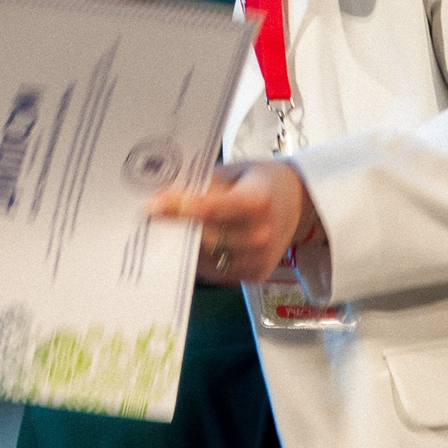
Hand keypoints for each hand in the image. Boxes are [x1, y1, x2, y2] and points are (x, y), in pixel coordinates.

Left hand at [147, 161, 315, 283]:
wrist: (297, 203)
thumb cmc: (259, 181)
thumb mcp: (232, 172)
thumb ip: (201, 186)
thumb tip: (160, 198)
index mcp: (258, 201)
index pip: (209, 209)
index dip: (177, 209)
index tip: (150, 207)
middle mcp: (261, 234)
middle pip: (203, 237)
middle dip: (175, 229)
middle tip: (150, 220)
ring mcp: (259, 259)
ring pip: (205, 258)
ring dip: (184, 246)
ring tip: (171, 231)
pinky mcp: (255, 275)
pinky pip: (215, 271)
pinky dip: (200, 259)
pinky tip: (195, 243)